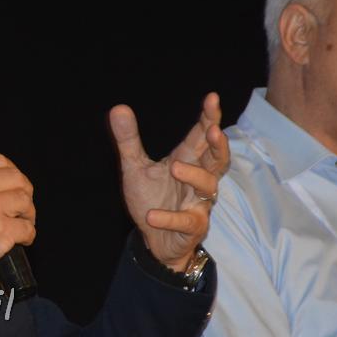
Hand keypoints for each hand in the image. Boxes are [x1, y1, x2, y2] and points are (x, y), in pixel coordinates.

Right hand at [0, 153, 34, 287]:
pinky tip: (19, 240)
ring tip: (19, 225)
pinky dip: (27, 236)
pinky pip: (27, 229)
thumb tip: (3, 181)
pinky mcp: (1, 231)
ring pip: (26, 203)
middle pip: (18, 179)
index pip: (0, 161)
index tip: (14, 185)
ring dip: (27, 215)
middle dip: (24, 194)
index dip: (12, 173)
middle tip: (21, 208)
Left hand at [109, 92, 228, 271]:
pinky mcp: (192, 227)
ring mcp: (197, 203)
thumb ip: (128, 140)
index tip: (212, 98)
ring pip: (208, 186)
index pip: (200, 136)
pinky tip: (151, 215)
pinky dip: (169, 218)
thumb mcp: (134, 167)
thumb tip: (118, 107)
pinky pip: (186, 221)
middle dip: (218, 144)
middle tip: (213, 130)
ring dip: (194, 175)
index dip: (209, 118)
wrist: (153, 239)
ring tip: (174, 167)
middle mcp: (196, 180)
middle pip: (216, 159)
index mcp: (185, 160)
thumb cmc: (152, 198)